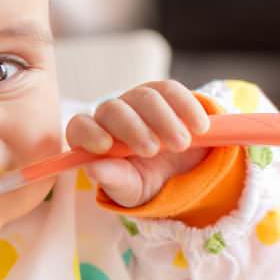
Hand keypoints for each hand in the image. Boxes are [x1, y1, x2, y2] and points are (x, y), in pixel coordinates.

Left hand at [65, 80, 210, 206]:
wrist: (180, 172)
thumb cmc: (144, 181)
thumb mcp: (132, 189)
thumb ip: (113, 181)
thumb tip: (93, 170)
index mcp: (94, 139)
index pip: (79, 127)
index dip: (88, 132)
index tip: (105, 146)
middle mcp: (111, 115)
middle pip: (113, 109)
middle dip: (133, 129)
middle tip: (153, 150)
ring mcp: (137, 100)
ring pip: (144, 97)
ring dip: (164, 120)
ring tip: (181, 144)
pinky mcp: (163, 92)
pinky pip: (171, 91)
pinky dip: (186, 108)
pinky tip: (199, 127)